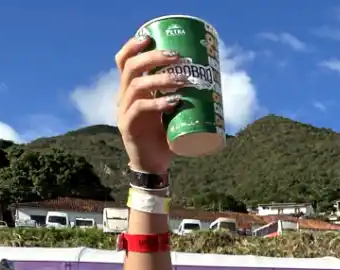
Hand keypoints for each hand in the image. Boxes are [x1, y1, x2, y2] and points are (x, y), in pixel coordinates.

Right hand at [115, 35, 182, 174]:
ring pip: (136, 86)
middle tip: (177, 56)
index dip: (134, 46)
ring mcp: (125, 111)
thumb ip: (186, 94)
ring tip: (183, 80)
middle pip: (131, 68)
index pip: (125, 61)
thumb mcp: (176, 110)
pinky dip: (157, 104)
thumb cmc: (168, 134)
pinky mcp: (128, 127)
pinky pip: (139, 109)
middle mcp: (125, 97)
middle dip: (154, 57)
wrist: (156, 164)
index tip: (151, 36)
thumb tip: (214, 79)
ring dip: (160, 79)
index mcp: (134, 89)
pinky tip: (174, 102)